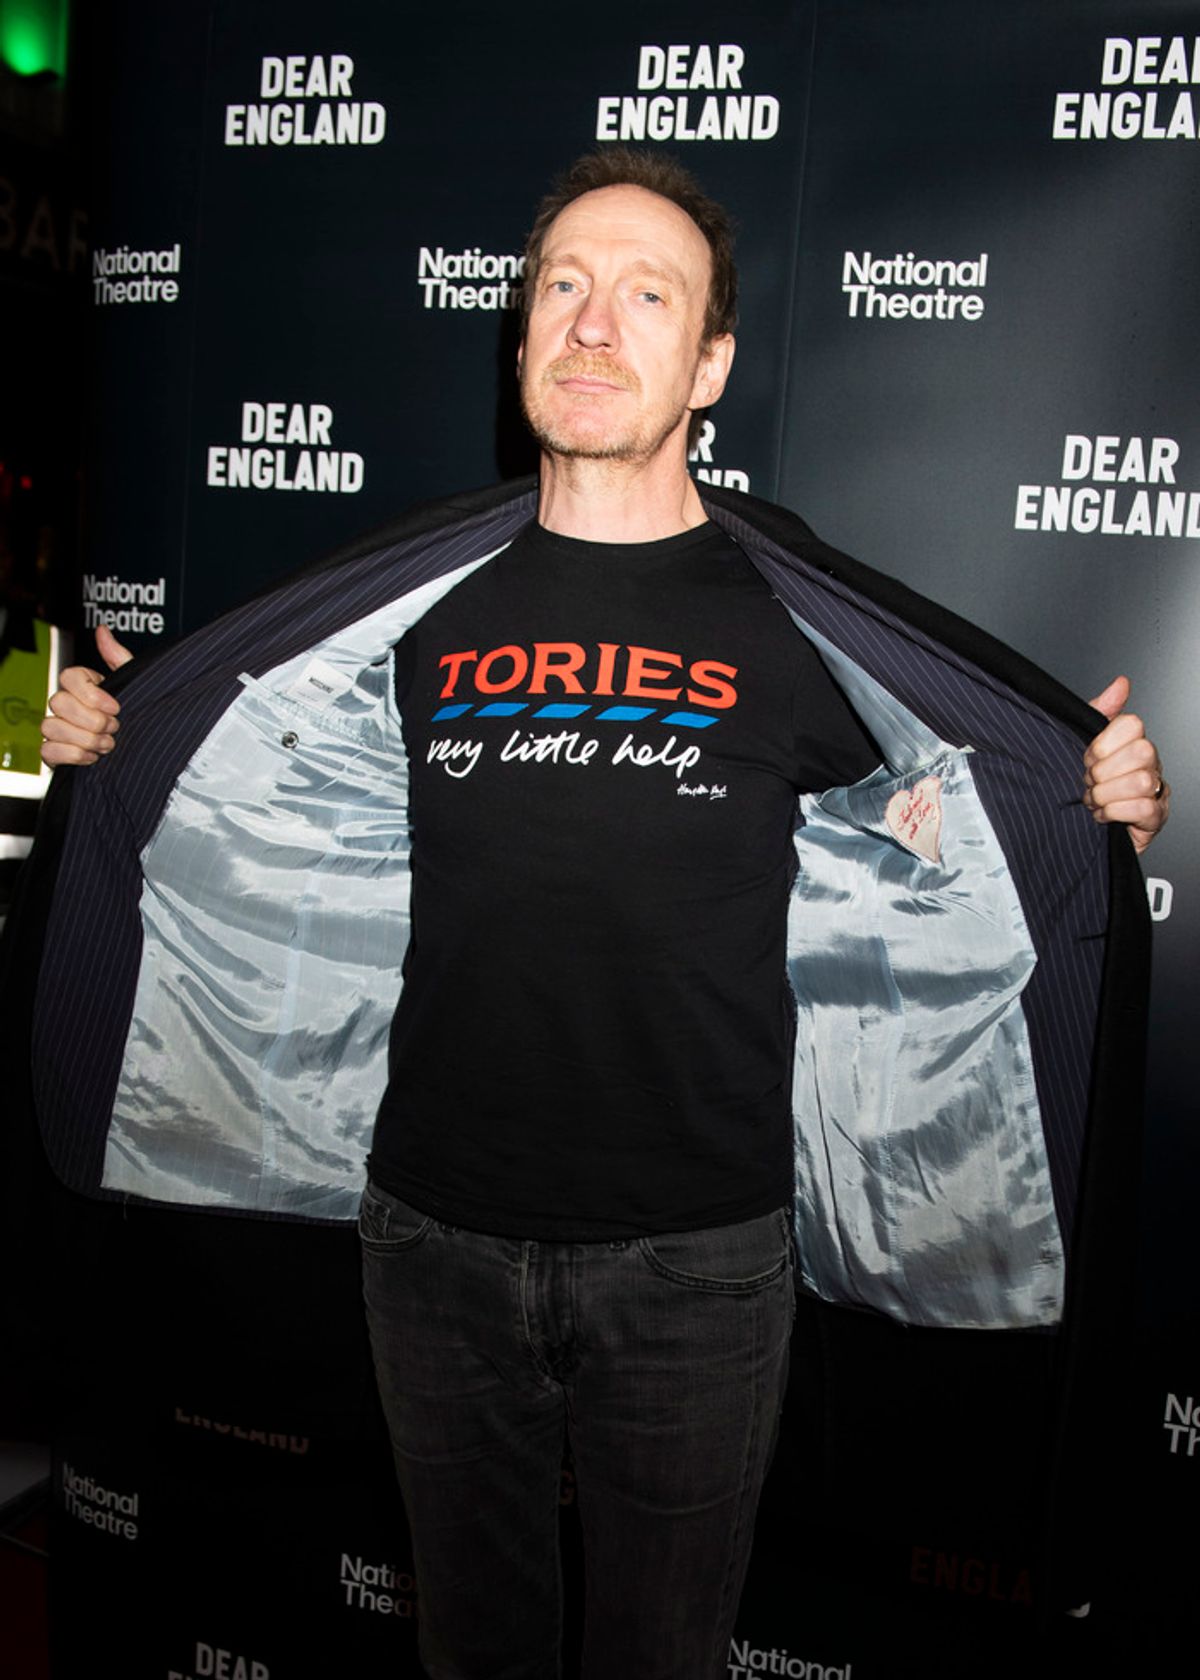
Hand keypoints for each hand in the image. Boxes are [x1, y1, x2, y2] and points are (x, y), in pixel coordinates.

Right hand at [40, 626, 133, 766]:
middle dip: (92, 720)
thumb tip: (102, 630)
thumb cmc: (134, 713)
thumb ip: (118, 657)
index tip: (116, 707)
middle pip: (59, 703)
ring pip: (51, 727)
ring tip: (107, 744)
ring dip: (85, 739)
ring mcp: (56, 728)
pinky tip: (93, 757)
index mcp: (81, 686)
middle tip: (115, 728)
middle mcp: (64, 705)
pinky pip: (48, 751)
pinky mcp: (54, 752)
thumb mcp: (134, 684)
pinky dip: (73, 756)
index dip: (91, 694)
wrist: (141, 750)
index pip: (68, 677)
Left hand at [1083, 675, 1168, 854]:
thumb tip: (1121, 683)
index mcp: (1132, 743)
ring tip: (1095, 801)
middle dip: (1105, 771)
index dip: (1104, 743)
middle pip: (1141, 751)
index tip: (1089, 758)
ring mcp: (1156, 790)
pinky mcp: (1155, 818)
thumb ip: (1100, 710)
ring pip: (1142, 781)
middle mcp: (1150, 764)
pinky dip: (1116, 812)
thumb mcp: (1083, 743)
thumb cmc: (1086, 785)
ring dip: (1107, 794)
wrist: (1079, 830)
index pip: (1132, 724)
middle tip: (1090, 782)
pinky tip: (1105, 815)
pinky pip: (1143, 808)